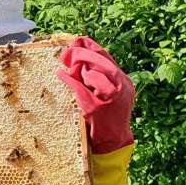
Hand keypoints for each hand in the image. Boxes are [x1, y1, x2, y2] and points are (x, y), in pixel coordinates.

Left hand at [57, 36, 134, 153]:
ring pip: (94, 75)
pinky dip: (69, 80)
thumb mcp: (110, 96)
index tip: (80, 40)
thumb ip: (101, 79)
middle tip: (70, 50)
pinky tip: (61, 74)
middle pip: (102, 64)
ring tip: (68, 63)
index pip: (108, 59)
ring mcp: (110, 99)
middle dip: (84, 54)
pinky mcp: (96, 109)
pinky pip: (79, 89)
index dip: (92, 48)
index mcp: (124, 83)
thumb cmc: (109, 119)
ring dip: (79, 67)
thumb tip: (81, 62)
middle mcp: (121, 89)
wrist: (114, 144)